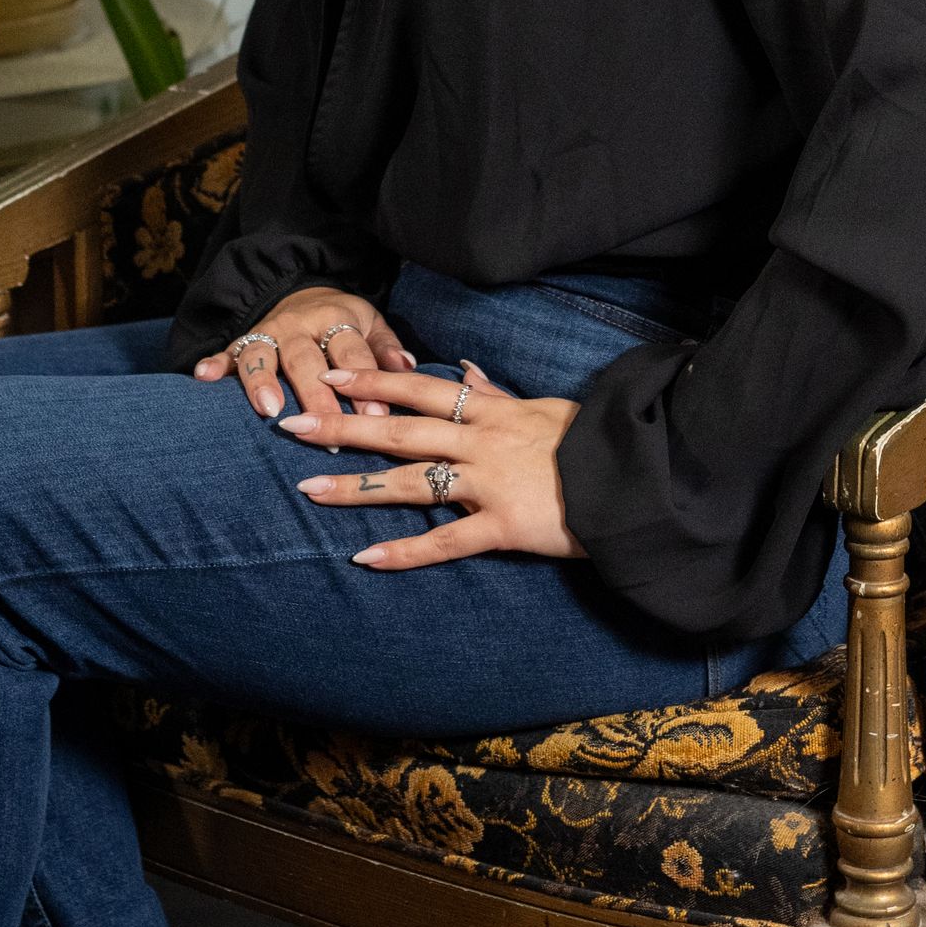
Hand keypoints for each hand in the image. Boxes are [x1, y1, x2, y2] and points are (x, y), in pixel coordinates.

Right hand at [189, 288, 413, 431]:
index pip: (352, 354)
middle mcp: (300, 325)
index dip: (364, 385)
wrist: (302, 291)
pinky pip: (226, 352)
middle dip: (316, 393)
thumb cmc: (343, 322)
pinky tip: (202, 377)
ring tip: (268, 410)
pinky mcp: (242, 340)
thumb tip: (407, 367)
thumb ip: (386, 347)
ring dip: (262, 381)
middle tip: (326, 427)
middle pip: (306, 359)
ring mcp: (268, 332)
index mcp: (338, 319)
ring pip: (263, 354)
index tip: (376, 417)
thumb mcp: (370, 324)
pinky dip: (214, 364)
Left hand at [284, 358, 586, 569]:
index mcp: (490, 410)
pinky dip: (404, 551)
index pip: (420, 387)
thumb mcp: (543, 406)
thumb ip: (497, 392)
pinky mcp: (503, 525)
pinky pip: (445, 540)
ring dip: (356, 486)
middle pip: (399, 429)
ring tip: (307, 488)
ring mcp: (489, 483)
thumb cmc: (591, 442)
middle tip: (291, 423)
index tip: (331, 371)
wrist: (634, 480)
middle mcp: (481, 441)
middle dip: (342, 425)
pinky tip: (365, 557)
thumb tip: (468, 369)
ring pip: (411, 482)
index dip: (373, 378)